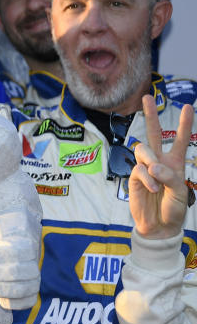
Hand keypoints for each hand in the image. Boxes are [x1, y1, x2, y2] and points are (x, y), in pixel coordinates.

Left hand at [0, 240, 40, 309]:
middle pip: (16, 272)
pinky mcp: (32, 298)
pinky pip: (23, 303)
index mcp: (26, 248)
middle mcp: (34, 266)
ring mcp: (35, 283)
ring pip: (20, 289)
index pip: (13, 252)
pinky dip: (9, 303)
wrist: (9, 265)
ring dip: (0, 289)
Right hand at [130, 97, 193, 239]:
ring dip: (151, 160)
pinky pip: (139, 170)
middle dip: (150, 114)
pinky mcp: (134, 178)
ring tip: (156, 177)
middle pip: (153, 133)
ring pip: (143, 150)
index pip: (179, 139)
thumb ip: (169, 176)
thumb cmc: (174, 208)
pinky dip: (147, 179)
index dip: (184, 124)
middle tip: (147, 97)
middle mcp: (159, 162)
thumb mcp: (181, 191)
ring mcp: (145, 169)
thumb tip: (152, 167)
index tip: (188, 106)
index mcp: (175, 162)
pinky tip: (153, 189)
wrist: (160, 226)